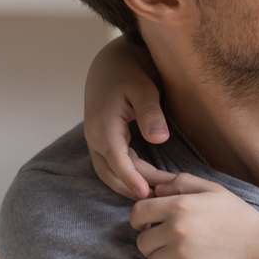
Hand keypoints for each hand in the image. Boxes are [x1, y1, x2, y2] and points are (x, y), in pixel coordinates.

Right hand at [84, 36, 168, 199]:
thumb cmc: (129, 72)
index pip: (116, 158)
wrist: (111, 63)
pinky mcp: (102, 141)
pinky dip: (126, 176)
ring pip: (109, 171)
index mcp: (103, 124)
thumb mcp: (143, 88)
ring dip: (129, 184)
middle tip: (164, 195)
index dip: (130, 178)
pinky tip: (146, 182)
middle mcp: (94, 136)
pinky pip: (111, 165)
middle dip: (135, 185)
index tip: (147, 193)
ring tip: (158, 194)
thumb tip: (159, 138)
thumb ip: (151, 112)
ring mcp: (95, 140)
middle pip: (112, 171)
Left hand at [131, 173, 258, 258]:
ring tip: (188, 258)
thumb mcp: (214, 191)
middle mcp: (176, 228)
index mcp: (179, 205)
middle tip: (175, 246)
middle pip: (143, 242)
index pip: (138, 212)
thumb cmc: (238, 217)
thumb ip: (183, 183)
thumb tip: (156, 188)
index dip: (140, 221)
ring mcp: (181, 253)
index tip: (149, 227)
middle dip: (155, 245)